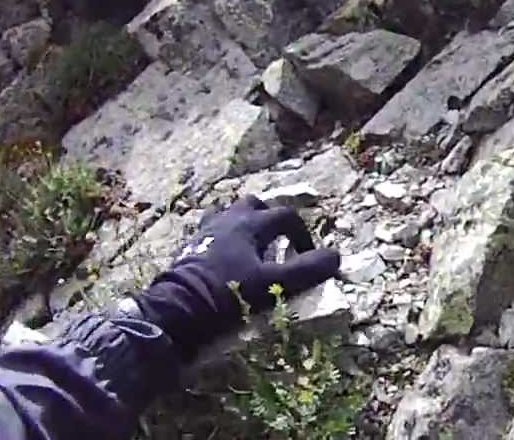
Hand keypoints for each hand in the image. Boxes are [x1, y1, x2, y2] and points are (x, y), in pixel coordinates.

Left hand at [131, 195, 339, 361]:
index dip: (302, 233)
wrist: (177, 308)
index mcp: (251, 224)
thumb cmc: (227, 294)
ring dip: (246, 224)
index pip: (286, 216)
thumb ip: (306, 270)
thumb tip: (336, 256)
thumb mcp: (273, 284)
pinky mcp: (191, 245)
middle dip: (271, 220)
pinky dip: (225, 237)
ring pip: (231, 214)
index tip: (308, 256)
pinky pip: (212, 230)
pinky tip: (227, 258)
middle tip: (279, 244)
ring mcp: (207, 230)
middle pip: (255, 205)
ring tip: (253, 247)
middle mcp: (229, 219)